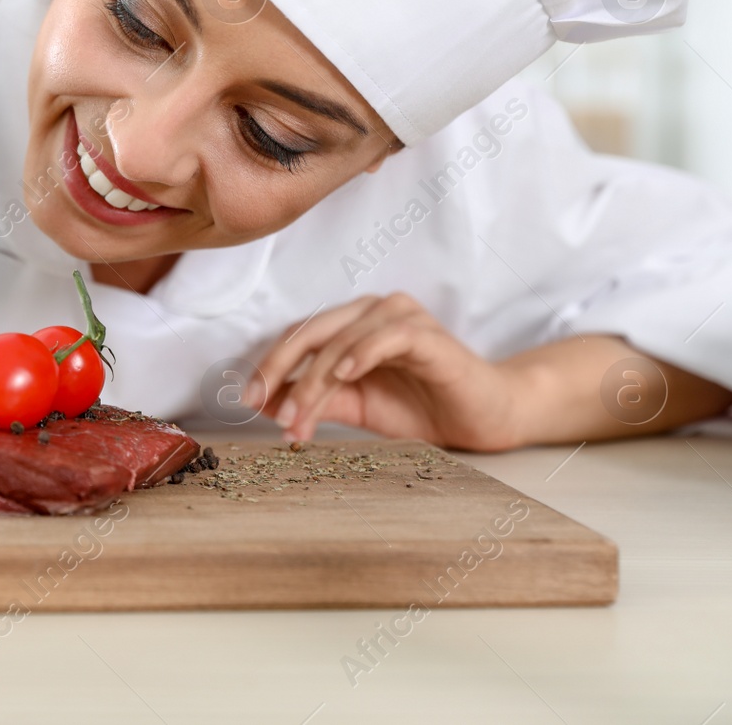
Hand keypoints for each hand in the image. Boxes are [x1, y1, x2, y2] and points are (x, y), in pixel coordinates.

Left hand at [249, 293, 523, 451]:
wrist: (483, 419)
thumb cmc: (421, 408)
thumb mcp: (355, 408)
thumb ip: (314, 402)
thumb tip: (264, 405)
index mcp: (351, 324)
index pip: (299, 338)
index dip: (270, 367)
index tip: (248, 401)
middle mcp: (372, 311)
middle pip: (312, 332)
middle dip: (281, 371)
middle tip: (264, 407)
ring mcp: (401, 317)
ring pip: (342, 339)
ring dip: (316, 380)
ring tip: (301, 417)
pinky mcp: (428, 334)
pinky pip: (388, 335)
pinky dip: (362, 352)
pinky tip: (344, 374)